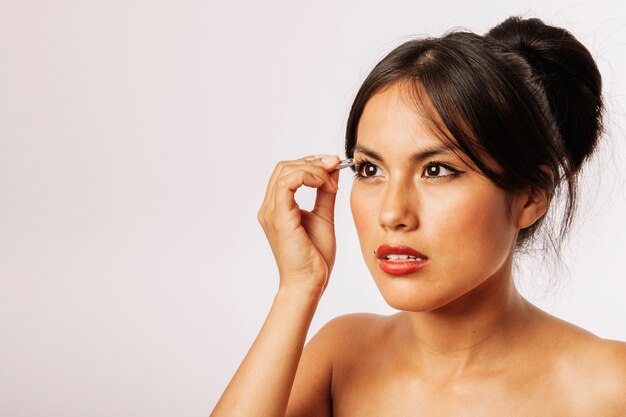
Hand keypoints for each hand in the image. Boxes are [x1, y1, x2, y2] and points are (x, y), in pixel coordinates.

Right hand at [257, 154, 340, 296]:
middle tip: (335, 166)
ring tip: (331, 180)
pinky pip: (287, 184)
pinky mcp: (279, 217)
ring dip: (313, 168)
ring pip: (285, 171)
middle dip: (313, 161)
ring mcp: (271, 212)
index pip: (288, 172)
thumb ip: (325, 194)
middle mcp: (269, 208)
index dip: (311, 163)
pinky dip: (307, 176)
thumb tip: (332, 172)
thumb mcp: (324, 217)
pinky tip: (324, 184)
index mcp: (278, 208)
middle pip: (285, 167)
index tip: (334, 166)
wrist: (310, 283)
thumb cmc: (315, 258)